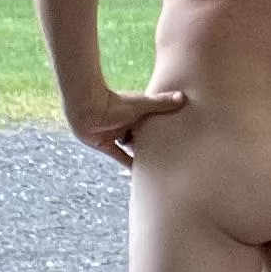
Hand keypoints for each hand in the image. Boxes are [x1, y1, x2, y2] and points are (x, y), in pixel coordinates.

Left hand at [68, 85, 187, 168]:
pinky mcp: (105, 144)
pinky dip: (127, 163)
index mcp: (136, 112)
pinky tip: (137, 173)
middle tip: (167, 153)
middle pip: (142, 135)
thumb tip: (184, 98)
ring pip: (130, 145)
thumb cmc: (114, 102)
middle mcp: (127, 122)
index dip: (161, 128)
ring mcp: (115, 133)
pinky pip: (118, 156)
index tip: (174, 135)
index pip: (152, 121)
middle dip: (151, 142)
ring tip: (155, 165)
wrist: (86, 107)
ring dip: (139, 153)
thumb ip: (162, 104)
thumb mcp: (142, 105)